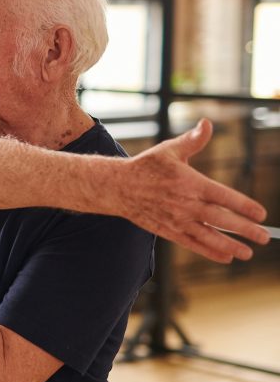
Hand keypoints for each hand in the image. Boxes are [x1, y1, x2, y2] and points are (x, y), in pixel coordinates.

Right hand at [121, 119, 268, 261]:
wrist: (117, 187)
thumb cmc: (146, 167)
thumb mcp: (169, 150)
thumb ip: (193, 140)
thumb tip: (207, 124)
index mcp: (190, 183)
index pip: (224, 196)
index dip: (244, 206)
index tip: (261, 214)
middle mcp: (186, 204)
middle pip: (221, 220)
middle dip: (245, 230)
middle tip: (264, 237)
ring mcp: (176, 220)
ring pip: (208, 236)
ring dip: (229, 246)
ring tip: (247, 253)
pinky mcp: (167, 230)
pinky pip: (192, 243)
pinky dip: (209, 251)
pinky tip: (225, 257)